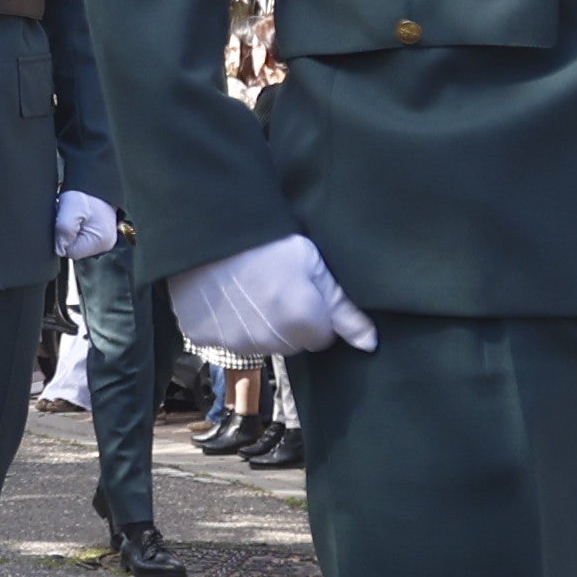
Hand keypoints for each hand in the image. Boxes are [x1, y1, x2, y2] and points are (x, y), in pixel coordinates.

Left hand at [50, 188, 121, 263]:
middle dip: (66, 233)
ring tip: (72, 214)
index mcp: (101, 242)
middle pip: (73, 248)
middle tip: (68, 216)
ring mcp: (102, 240)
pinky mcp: (98, 234)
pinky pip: (79, 236)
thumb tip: (59, 248)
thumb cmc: (86, 192)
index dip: (62, 238)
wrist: (94, 180)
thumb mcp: (71, 208)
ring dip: (69, 229)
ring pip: (74, 242)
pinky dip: (74, 227)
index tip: (64, 220)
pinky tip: (75, 217)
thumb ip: (64, 230)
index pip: (71, 252)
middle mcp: (104, 244)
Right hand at [173, 230, 375, 358]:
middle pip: (292, 343)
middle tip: (274, 286)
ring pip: (261, 344)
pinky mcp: (208, 339)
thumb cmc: (265, 241)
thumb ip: (342, 306)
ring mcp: (237, 343)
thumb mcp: (312, 262)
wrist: (207, 232)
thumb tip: (370, 343)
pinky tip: (225, 297)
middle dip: (289, 322)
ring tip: (248, 289)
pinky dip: (228, 324)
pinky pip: (228, 340)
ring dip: (260, 326)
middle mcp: (272, 341)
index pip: (322, 337)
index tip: (301, 288)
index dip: (315, 311)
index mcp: (303, 321)